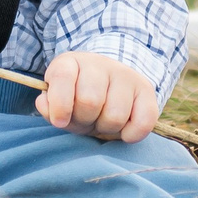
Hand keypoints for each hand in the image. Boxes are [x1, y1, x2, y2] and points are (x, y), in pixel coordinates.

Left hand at [37, 52, 160, 142]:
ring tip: (102, 121)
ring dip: (106, 128)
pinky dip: (131, 134)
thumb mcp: (60, 102)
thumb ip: (51, 109)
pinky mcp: (146, 90)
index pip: (63, 77)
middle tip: (87, 120)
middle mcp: (99, 64)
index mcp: (70, 63)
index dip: (60, 104)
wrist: (108, 85)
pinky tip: (123, 130)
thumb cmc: (77, 99)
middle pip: (90, 101)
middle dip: (85, 120)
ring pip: (115, 115)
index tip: (60, 121)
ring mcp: (125, 75)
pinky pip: (143, 121)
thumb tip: (51, 111)